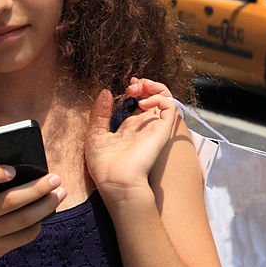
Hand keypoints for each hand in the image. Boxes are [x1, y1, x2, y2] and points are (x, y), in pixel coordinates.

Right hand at [0, 168, 66, 266]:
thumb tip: (28, 172)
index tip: (13, 170)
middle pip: (9, 201)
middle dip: (37, 189)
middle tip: (55, 179)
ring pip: (22, 220)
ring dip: (46, 206)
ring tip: (60, 193)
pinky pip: (24, 236)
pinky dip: (37, 224)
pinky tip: (44, 215)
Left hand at [84, 80, 179, 206]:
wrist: (117, 181)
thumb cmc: (104, 165)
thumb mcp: (96, 134)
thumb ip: (101, 113)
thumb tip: (106, 92)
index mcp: (130, 129)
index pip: (138, 105)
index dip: (134, 92)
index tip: (124, 88)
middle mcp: (144, 127)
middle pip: (153, 99)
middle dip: (144, 86)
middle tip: (131, 85)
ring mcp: (154, 127)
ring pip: (165, 98)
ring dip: (154, 87)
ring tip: (139, 87)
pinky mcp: (162, 129)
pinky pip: (169, 106)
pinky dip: (158, 97)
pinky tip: (141, 103)